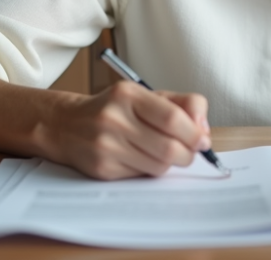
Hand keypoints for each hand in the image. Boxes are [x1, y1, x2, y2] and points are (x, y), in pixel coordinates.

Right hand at [48, 80, 211, 179]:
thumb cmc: (115, 109)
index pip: (173, 118)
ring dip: (170, 164)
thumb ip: (181, 105)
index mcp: (128, 94)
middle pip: (169, 148)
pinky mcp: (102, 168)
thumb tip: (203, 130)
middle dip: (188, 154)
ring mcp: (106, 146)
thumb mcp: (146, 95)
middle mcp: (114, 119)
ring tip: (165, 153)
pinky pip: (141, 176)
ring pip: (158, 166)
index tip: (203, 140)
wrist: (66, 125)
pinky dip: (150, 170)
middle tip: (190, 152)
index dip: (195, 133)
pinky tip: (143, 158)